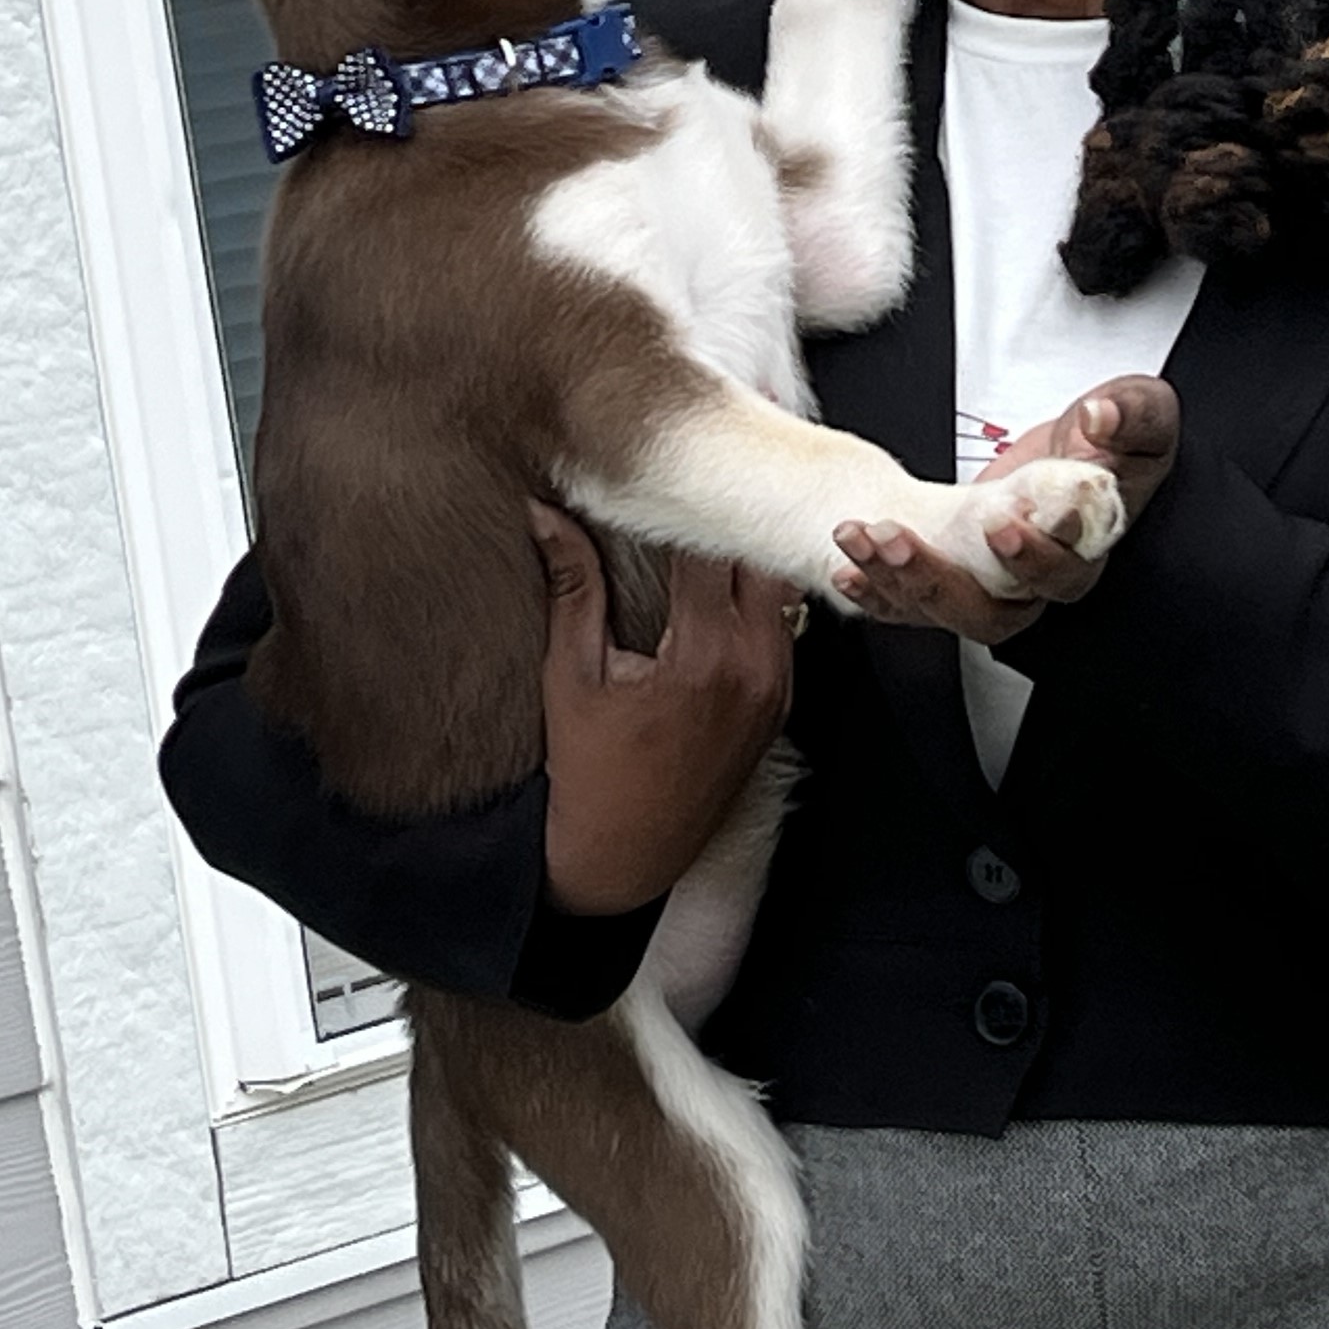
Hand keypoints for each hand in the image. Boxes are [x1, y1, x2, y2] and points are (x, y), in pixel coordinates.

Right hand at [529, 504, 801, 917]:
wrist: (622, 856)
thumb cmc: (588, 770)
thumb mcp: (571, 673)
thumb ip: (572, 585)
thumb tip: (546, 514)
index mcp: (706, 654)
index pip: (711, 547)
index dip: (685, 503)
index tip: (664, 472)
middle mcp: (755, 667)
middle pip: (758, 560)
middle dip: (724, 523)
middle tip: (693, 487)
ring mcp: (775, 688)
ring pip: (779, 592)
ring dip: (744, 560)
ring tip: (706, 527)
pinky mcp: (779, 706)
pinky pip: (781, 629)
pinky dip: (755, 601)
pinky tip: (721, 584)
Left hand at [831, 374, 1180, 639]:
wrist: (1075, 452)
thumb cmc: (1111, 440)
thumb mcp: (1137, 413)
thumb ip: (1126, 416)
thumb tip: (1100, 419)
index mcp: (1086, 548)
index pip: (1063, 573)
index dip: (1033, 558)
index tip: (1003, 526)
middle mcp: (1037, 582)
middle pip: (993, 611)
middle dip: (940, 580)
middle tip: (901, 540)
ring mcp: (992, 585)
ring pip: (945, 610)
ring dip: (896, 580)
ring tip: (862, 539)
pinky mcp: (955, 577)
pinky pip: (911, 604)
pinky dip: (876, 590)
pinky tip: (850, 565)